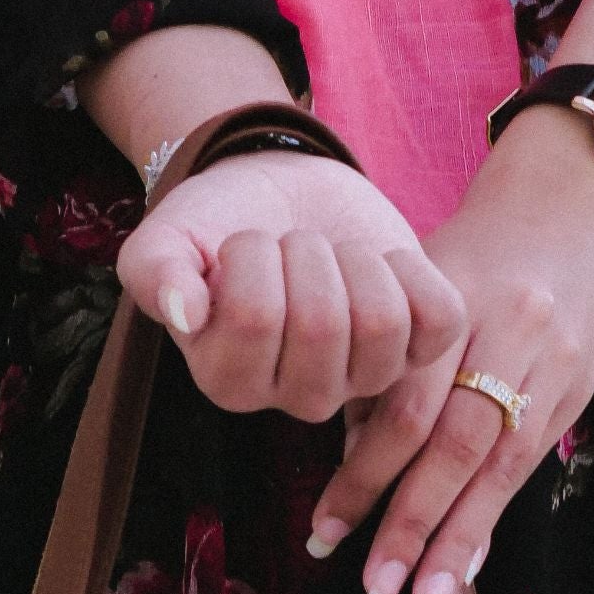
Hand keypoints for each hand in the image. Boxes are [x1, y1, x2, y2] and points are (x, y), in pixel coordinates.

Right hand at [118, 151, 466, 421]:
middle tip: (292, 244)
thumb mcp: (167, 238)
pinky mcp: (418, 350)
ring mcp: (363, 381)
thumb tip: (185, 310)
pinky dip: (413, 269)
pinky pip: (439, 318)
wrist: (280, 196)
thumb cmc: (218, 225)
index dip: (250, 256)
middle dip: (306, 251)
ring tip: (334, 252)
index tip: (241, 245)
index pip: (252, 317)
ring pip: (382, 322)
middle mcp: (299, 398)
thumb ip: (155, 273)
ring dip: (357, 258)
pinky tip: (381, 262)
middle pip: (321, 323)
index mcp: (229, 382)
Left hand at [306, 108, 593, 593]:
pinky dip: (490, 521)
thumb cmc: (473, 258)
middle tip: (373, 589)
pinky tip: (464, 569)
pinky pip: (525, 469)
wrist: (567, 206)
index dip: (362, 477)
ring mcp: (551, 364)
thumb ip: (388, 371)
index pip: (401, 406)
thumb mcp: (419, 292)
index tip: (325, 534)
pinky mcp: (575, 391)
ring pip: (495, 467)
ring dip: (455, 542)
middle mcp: (507, 333)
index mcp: (450, 304)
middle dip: (409, 524)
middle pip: (450, 444)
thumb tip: (355, 465)